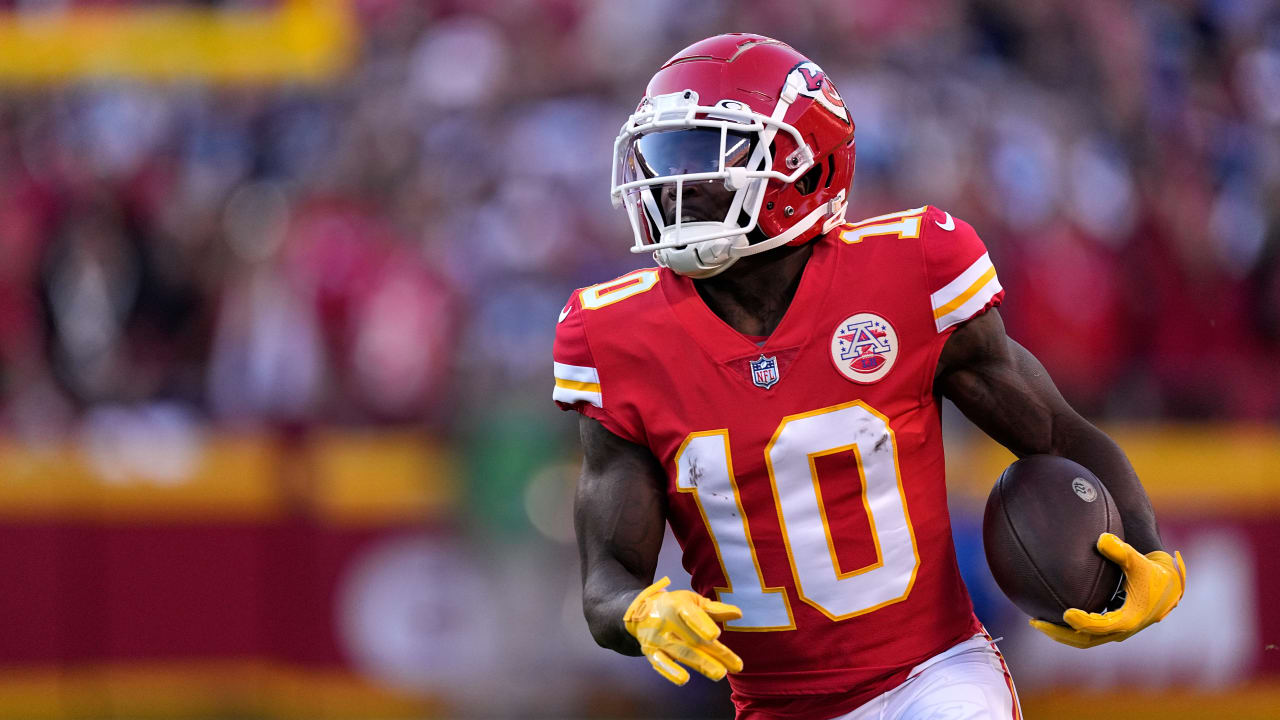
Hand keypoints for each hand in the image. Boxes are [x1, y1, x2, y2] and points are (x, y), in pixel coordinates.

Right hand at [623, 576, 743, 684]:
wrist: (640, 611)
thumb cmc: (674, 606)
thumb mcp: (692, 601)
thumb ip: (714, 609)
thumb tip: (738, 614)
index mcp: (677, 605)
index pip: (690, 615)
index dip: (702, 624)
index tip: (715, 635)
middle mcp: (665, 622)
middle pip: (693, 639)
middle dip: (715, 653)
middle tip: (736, 666)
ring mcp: (657, 639)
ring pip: (681, 653)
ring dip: (701, 665)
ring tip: (719, 674)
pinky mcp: (651, 653)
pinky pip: (661, 663)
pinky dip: (671, 672)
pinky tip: (684, 679)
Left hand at [1030, 532, 1185, 647]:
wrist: (1168, 584)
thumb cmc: (1153, 572)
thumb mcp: (1138, 561)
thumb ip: (1121, 551)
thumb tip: (1102, 539)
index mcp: (1128, 619)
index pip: (1100, 626)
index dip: (1082, 622)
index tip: (1064, 613)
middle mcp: (1120, 629)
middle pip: (1085, 639)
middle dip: (1059, 633)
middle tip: (1035, 622)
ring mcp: (1115, 630)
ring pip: (1084, 638)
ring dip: (1061, 632)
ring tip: (1035, 621)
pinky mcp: (1110, 625)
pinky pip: (1086, 631)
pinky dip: (1069, 626)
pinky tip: (1049, 612)